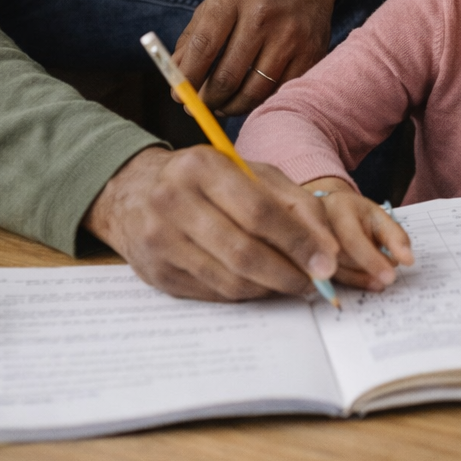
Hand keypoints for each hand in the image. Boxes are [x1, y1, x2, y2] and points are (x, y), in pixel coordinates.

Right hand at [83, 147, 340, 300]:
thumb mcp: (250, 173)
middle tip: (315, 285)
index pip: (260, 211)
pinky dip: (243, 294)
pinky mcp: (155, 273)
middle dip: (288, 273)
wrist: (133, 191)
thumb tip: (327, 248)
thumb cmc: (205, 180)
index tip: (327, 264)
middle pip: (243, 251)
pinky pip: (212, 293)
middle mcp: (174, 201)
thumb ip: (293, 203)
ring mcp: (160, 240)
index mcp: (202, 167)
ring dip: (269, 288)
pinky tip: (259, 285)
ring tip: (291, 283)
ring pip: (228, 279)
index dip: (298, 242)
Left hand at [173, 0, 337, 114]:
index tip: (178, 95)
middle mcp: (263, 15)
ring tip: (222, 106)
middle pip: (227, 76)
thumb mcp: (219, 0)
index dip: (187, 78)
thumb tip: (177, 77)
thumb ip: (194, 37)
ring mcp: (290, 35)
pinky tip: (249, 97)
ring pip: (254, 91)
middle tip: (199, 106)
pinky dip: (260, 101)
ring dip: (232, 107)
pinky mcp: (311, 52)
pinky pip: (279, 91)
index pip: (203, 47)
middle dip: (207, 100)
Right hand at [305, 178, 413, 289]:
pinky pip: (322, 280)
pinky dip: (345, 283)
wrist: (327, 213)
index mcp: (337, 207)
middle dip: (365, 270)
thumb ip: (394, 236)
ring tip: (376, 281)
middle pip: (339, 258)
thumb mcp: (379, 217)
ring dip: (357, 279)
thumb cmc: (357, 215)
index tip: (389, 277)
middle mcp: (315, 224)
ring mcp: (305, 243)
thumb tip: (407, 260)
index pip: (351, 238)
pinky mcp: (301, 261)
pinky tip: (360, 282)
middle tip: (386, 279)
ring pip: (330, 272)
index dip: (371, 259)